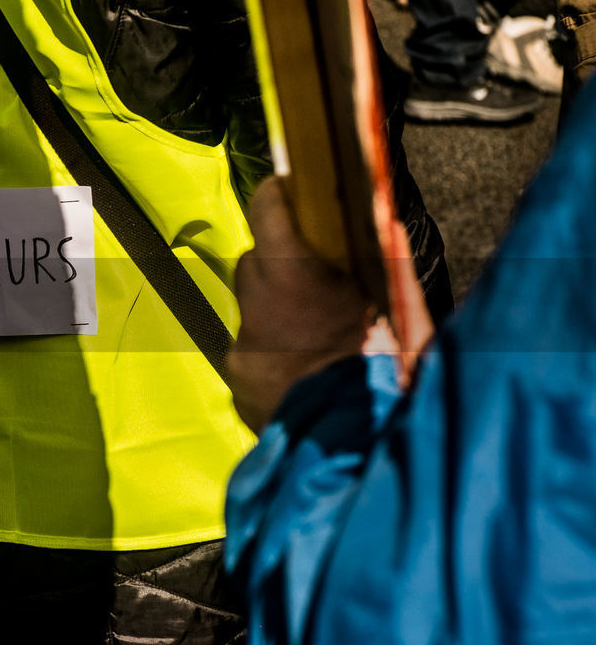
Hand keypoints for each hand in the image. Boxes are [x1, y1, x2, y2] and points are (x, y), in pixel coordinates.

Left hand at [228, 177, 379, 430]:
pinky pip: (251, 354)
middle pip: (255, 264)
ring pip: (252, 311)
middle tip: (321, 282)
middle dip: (283, 267)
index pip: (267, 210)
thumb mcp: (406, 317)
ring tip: (322, 337)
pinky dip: (275, 357)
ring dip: (279, 314)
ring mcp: (243, 349)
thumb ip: (386, 264)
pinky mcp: (238, 382)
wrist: (357, 454)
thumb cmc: (392, 382)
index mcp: (296, 279)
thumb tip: (383, 219)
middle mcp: (258, 308)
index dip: (277, 196)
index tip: (288, 191)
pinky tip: (308, 374)